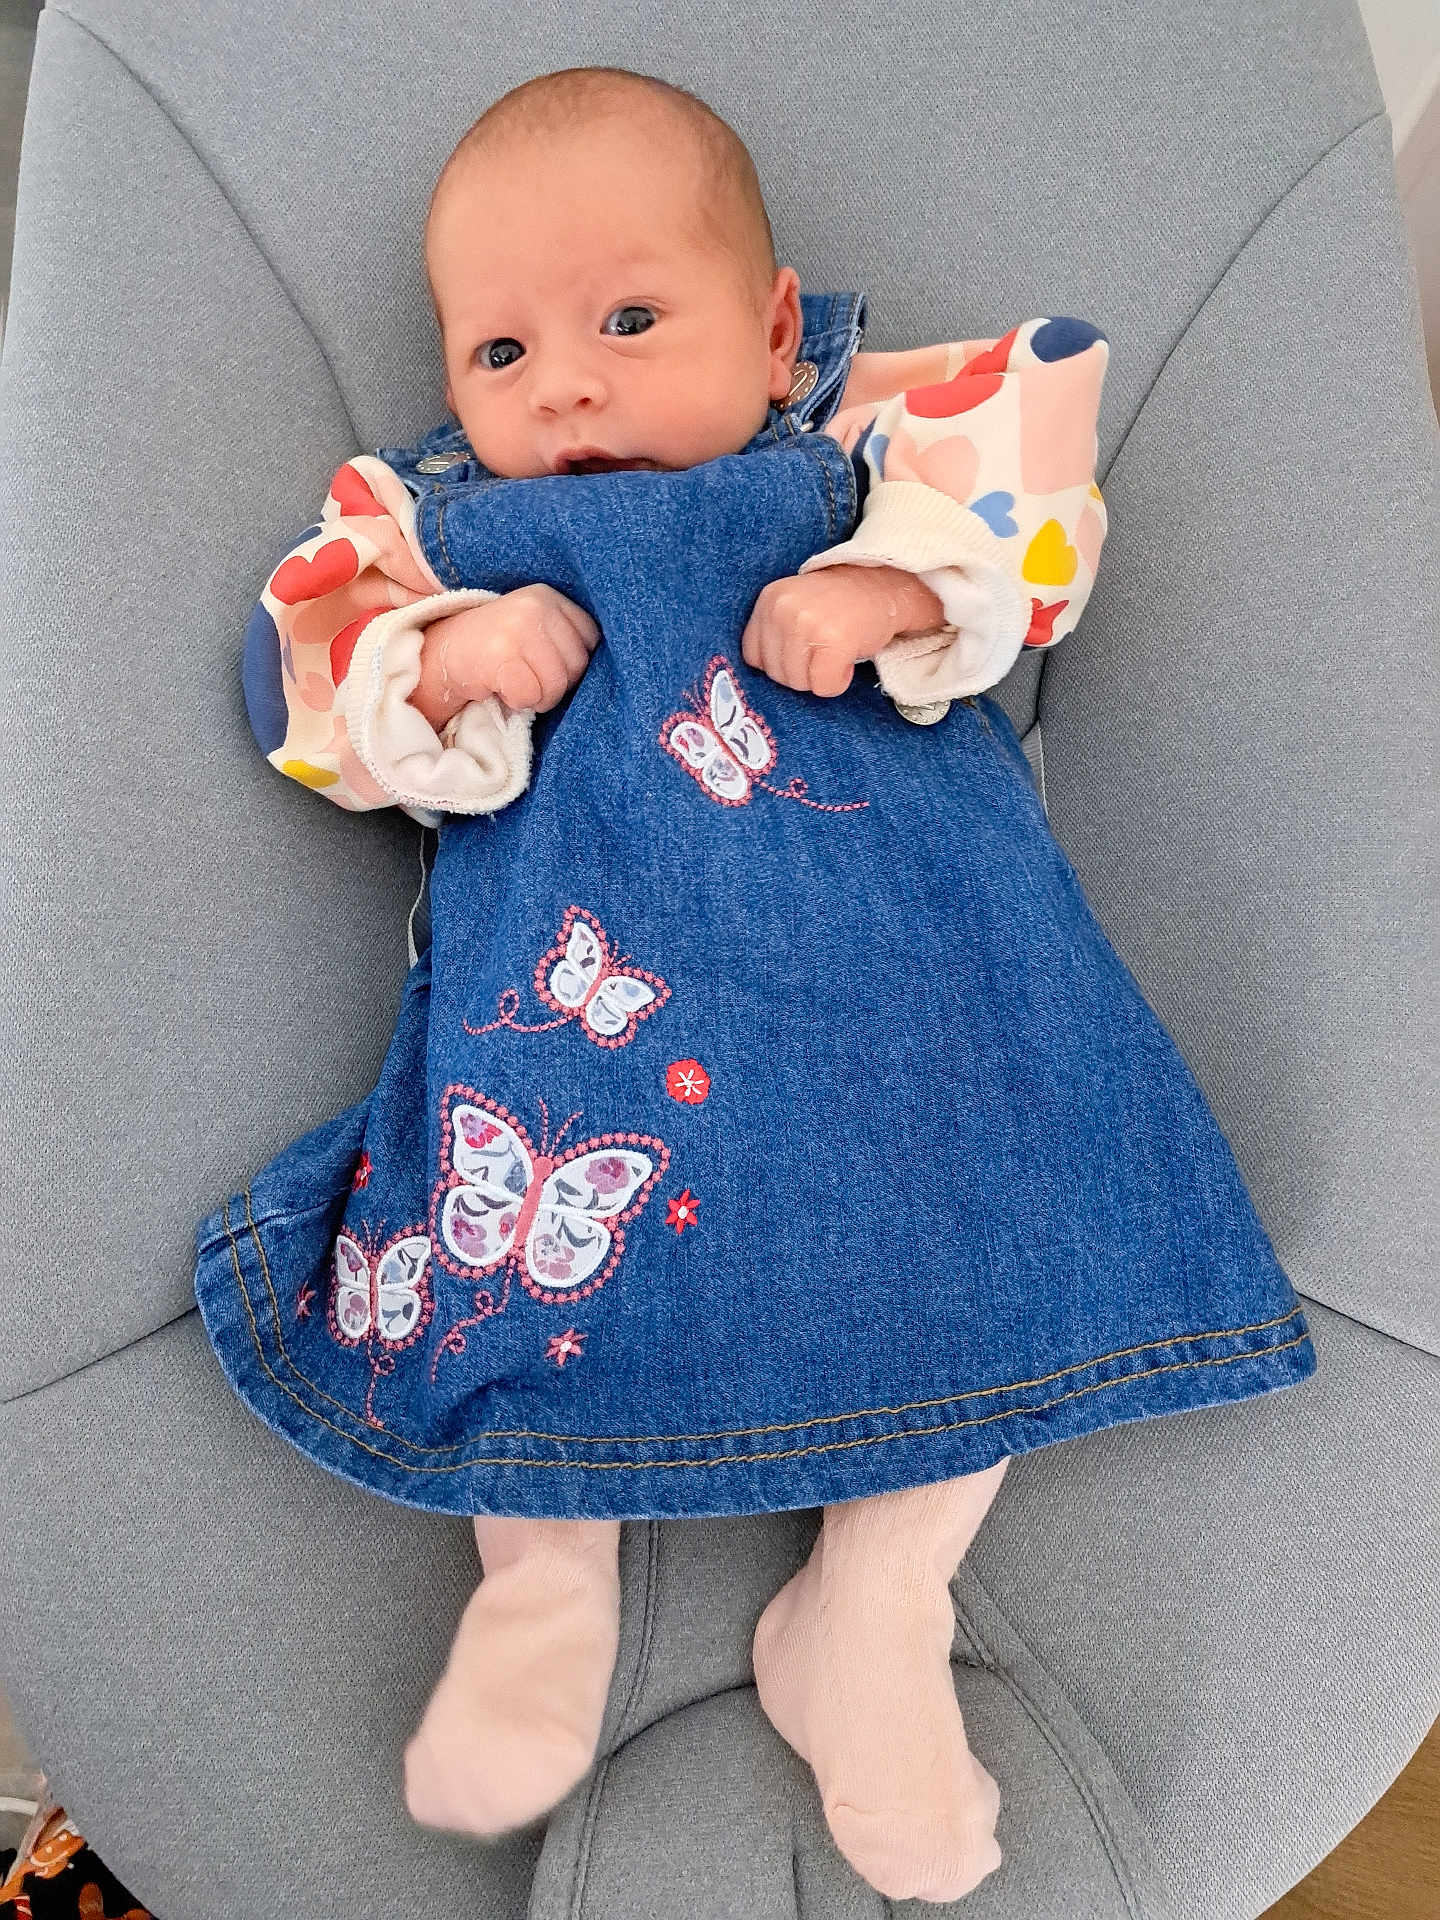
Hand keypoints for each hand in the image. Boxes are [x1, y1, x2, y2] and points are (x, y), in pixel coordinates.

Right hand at [415, 585, 599, 724]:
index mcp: (549, 597)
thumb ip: (566, 638)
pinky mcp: (500, 654)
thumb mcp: (534, 629)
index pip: (590, 640)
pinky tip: (500, 687)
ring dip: (536, 697)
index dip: (572, 663)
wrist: (441, 653)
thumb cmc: (497, 649)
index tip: (545, 663)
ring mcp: (517, 628)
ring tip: (514, 681)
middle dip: (555, 685)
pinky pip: (529, 696)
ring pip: (555, 685)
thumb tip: (613, 672)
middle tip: (526, 676)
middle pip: (576, 667)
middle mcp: (535, 606)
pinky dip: (516, 702)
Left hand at [740, 565, 945, 696]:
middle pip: (776, 675)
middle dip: (801, 673)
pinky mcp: (832, 641)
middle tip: (824, 651)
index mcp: (770, 599)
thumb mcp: (796, 606)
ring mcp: (807, 624)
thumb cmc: (840, 605)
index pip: (752, 657)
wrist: (886, 588)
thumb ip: (774, 632)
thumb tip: (759, 678)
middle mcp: (783, 609)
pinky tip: (847, 660)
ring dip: (820, 678)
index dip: (779, 663)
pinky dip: (838, 683)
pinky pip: (824, 687)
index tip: (803, 651)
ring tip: (835, 652)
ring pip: (798, 684)